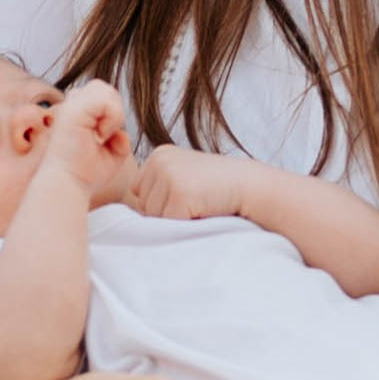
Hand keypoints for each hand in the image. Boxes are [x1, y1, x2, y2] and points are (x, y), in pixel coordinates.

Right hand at [42, 81, 136, 205]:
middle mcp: (71, 108)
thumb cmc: (84, 176)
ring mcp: (71, 108)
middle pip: (102, 88)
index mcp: (75, 115)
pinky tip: (102, 135)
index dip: (109, 113)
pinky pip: (104, 99)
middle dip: (113, 110)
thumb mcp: (110, 156)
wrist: (67, 185)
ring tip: (103, 135)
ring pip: (104, 90)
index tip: (104, 138)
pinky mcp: (73, 112)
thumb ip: (119, 141)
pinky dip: (111, 117)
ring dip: (113, 113)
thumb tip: (122, 133)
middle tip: (106, 136)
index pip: (99, 96)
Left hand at [130, 144, 247, 222]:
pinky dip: (185, 225)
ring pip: (153, 217)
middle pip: (143, 205)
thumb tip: (129, 219)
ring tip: (199, 206)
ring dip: (175, 220)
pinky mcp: (179, 192)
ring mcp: (168, 174)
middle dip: (166, 213)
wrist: (248, 185)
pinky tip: (202, 210)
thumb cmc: (216, 189)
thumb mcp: (183, 177)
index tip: (187, 196)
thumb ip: (159, 188)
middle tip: (195, 202)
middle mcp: (159, 160)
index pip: (138, 192)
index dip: (162, 203)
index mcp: (158, 155)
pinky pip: (169, 223)